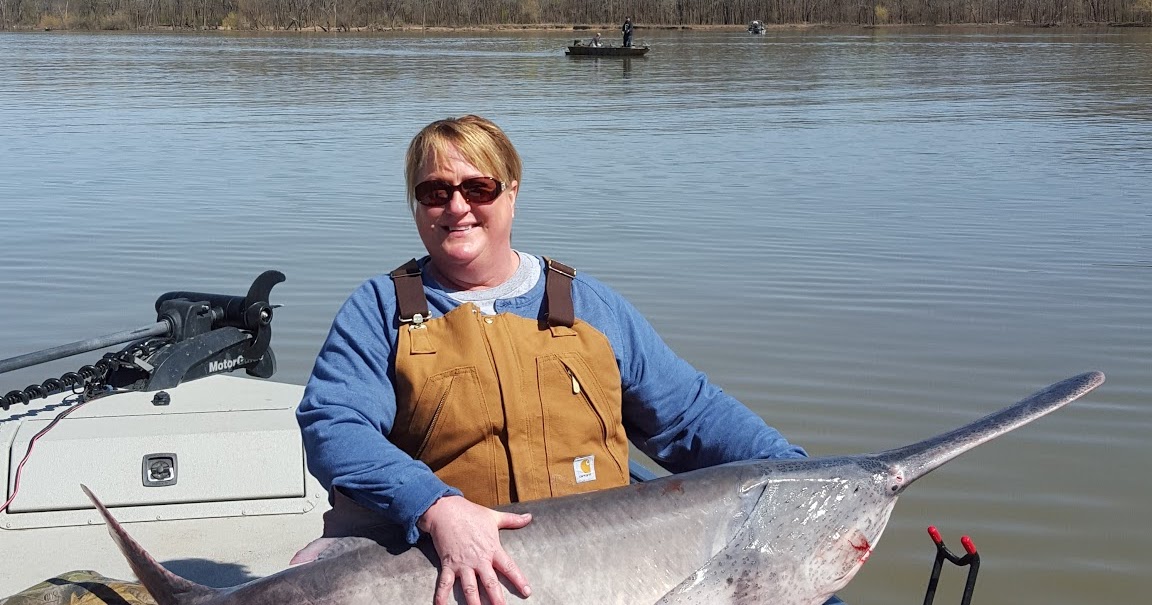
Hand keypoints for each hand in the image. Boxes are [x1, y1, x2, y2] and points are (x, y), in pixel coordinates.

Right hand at [418, 495, 532, 604]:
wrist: (446, 510)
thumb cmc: (471, 513)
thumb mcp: (494, 516)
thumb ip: (513, 520)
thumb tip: (530, 517)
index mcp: (492, 549)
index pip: (509, 567)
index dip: (519, 580)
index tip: (527, 592)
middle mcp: (478, 559)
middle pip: (490, 583)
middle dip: (497, 599)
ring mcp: (463, 564)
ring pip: (470, 588)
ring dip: (474, 603)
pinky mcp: (448, 564)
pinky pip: (444, 584)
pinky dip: (441, 597)